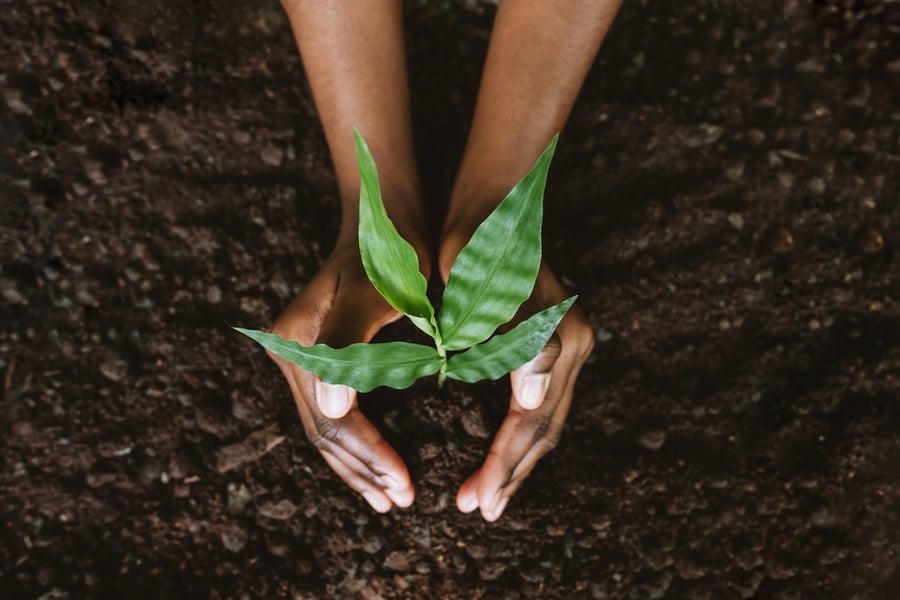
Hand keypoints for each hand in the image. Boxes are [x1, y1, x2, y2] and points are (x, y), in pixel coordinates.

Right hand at [268, 241, 422, 511]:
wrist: (383, 218)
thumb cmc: (390, 251)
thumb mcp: (376, 291)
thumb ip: (349, 343)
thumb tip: (335, 406)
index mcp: (299, 342)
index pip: (334, 419)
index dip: (370, 456)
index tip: (406, 485)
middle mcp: (290, 353)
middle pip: (324, 431)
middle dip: (363, 471)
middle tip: (401, 501)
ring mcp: (298, 357)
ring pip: (325, 429)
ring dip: (356, 467)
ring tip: (388, 498)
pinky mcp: (315, 360)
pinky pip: (331, 414)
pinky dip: (353, 446)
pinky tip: (373, 466)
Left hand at [440, 235, 594, 520]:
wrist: (491, 205)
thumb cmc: (477, 246)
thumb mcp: (487, 290)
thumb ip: (515, 342)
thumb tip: (532, 402)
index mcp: (559, 341)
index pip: (530, 420)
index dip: (502, 464)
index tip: (473, 502)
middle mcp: (573, 347)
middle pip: (544, 429)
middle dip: (511, 473)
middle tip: (478, 510)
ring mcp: (568, 345)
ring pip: (545, 421)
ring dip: (517, 461)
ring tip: (486, 494)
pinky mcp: (553, 343)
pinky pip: (540, 404)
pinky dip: (520, 435)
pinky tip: (500, 452)